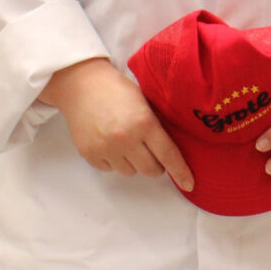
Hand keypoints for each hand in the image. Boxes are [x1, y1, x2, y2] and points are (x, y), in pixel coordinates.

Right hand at [45, 58, 193, 190]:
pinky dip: (114, 161)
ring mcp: (106, 149)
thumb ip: (156, 126)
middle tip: (152, 152)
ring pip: (130, 172)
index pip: (168, 155)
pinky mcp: (90, 154)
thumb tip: (171, 151)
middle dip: (156, 165)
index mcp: (144, 123)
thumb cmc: (117, 89)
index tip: (189, 184)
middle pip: (150, 170)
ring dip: (134, 163)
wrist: (81, 85)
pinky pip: (111, 169)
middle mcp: (126, 139)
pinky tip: (111, 143)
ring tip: (127, 143)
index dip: (180, 172)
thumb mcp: (144, 102)